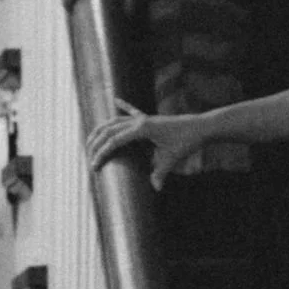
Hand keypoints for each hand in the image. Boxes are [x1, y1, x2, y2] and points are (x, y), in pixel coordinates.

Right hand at [85, 98, 209, 186]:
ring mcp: (143, 118)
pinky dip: (123, 105)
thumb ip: (160, 173)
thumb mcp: (171, 159)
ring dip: (101, 129)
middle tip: (87, 157)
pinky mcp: (148, 118)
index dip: (102, 154)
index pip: (114, 141)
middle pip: (109, 130)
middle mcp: (139, 121)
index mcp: (142, 129)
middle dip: (95, 143)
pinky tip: (115, 100)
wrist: (200, 127)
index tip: (94, 167)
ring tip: (91, 139)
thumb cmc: (186, 142)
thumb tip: (155, 188)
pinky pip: (132, 110)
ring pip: (115, 120)